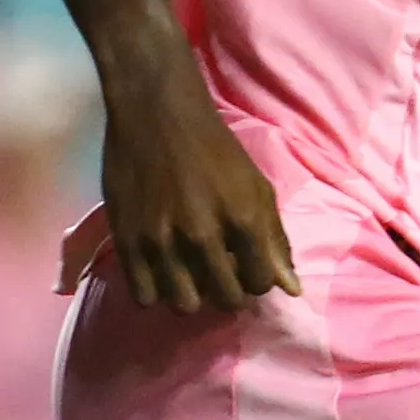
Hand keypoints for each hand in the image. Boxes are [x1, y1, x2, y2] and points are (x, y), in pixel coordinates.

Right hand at [98, 59, 294, 311]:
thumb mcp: (257, 187)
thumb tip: (292, 290)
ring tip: (189, 273)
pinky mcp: (127, 241)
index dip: (257, 280)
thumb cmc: (216, 149)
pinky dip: (156, 291)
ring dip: (191, 295)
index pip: (261, 284)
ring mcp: (162, 241)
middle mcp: (202, 235)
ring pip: (184, 305)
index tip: (246, 266)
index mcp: (242, 219)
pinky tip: (161, 271)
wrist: (157, 114)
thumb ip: (276, 240)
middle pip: (225, 301)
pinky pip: (145, 297)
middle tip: (219, 272)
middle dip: (228, 292)